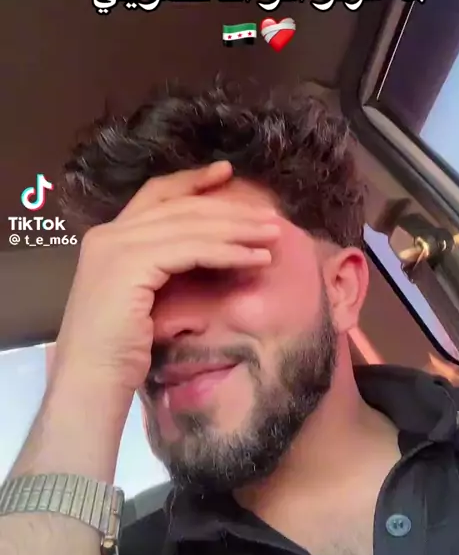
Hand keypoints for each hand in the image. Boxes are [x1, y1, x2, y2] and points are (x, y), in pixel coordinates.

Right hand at [53, 162, 279, 395]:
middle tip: (268, 215)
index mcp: (107, 238)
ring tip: (272, 235)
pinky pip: (192, 250)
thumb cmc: (116, 352)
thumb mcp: (140, 297)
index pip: (156, 195)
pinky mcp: (131, 265)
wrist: (89, 382)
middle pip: (180, 208)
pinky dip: (228, 252)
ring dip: (238, 230)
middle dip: (229, 209)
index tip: (225, 172)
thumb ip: (160, 267)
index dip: (192, 181)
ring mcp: (117, 247)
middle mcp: (108, 234)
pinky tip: (254, 257)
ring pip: (190, 226)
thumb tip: (206, 250)